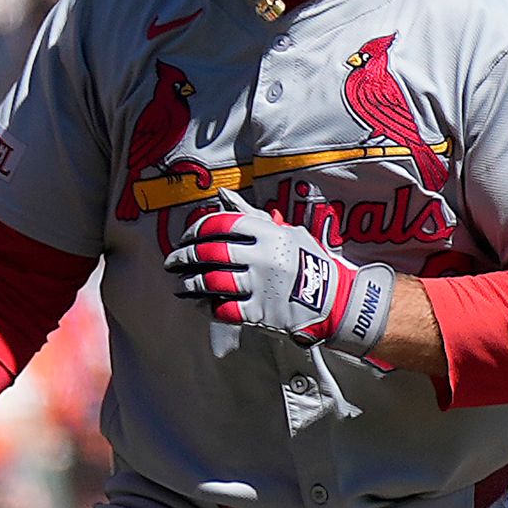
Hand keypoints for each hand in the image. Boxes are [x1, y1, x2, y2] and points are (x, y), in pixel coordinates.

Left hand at [165, 205, 396, 353]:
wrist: (335, 299)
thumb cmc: (307, 261)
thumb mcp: (285, 231)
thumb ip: (250, 215)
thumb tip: (221, 195)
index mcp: (269, 233)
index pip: (221, 224)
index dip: (196, 230)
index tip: (186, 237)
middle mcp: (262, 257)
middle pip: (210, 252)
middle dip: (184, 256)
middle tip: (172, 261)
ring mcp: (261, 286)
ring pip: (211, 281)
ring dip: (189, 283)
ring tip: (181, 283)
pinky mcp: (260, 313)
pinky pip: (223, 309)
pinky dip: (206, 306)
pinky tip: (198, 303)